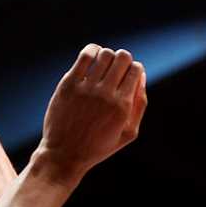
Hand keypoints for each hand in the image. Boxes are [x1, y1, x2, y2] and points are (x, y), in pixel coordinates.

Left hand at [36, 44, 146, 180]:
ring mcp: (86, 89)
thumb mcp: (128, 133)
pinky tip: (92, 58)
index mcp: (122, 106)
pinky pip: (86, 56)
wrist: (64, 155)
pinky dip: (92, 50)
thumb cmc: (98, 147)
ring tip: (102, 68)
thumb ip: (140, 104)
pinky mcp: (68, 85)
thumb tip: (141, 76)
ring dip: (107, 57)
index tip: (125, 78)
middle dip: (123, 60)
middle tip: (114, 72)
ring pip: (105, 54)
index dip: (134, 70)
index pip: (136, 70)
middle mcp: (106, 95)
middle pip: (123, 57)